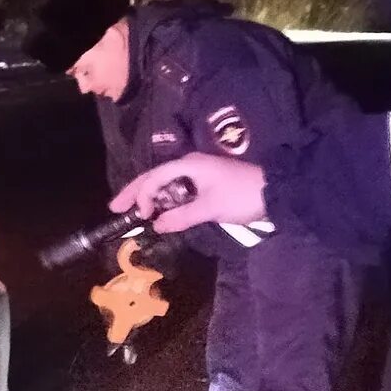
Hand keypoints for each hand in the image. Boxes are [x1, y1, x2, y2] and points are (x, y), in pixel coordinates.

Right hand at [111, 153, 264, 233]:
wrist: (276, 192)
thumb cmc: (241, 196)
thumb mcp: (210, 208)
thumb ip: (181, 216)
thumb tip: (156, 225)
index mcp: (189, 165)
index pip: (154, 177)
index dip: (141, 195)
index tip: (139, 216)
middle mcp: (190, 165)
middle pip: (155, 176)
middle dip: (135, 192)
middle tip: (114, 207)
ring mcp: (198, 173)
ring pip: (166, 183)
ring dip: (150, 197)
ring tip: (134, 212)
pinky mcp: (207, 183)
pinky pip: (178, 189)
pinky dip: (166, 200)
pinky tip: (161, 211)